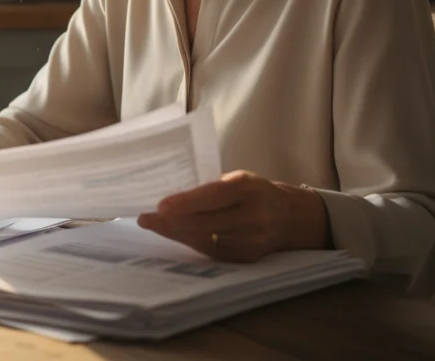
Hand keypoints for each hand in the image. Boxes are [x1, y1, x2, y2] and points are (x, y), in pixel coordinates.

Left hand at [136, 170, 328, 262]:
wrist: (290, 217)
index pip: (213, 196)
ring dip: (176, 233)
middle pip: (206, 222)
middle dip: (171, 222)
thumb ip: (211, 186)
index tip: (160, 206)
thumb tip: (173, 195)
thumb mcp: (237, 178)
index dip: (186, 203)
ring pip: (206, 239)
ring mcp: (252, 239)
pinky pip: (212, 251)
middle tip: (145, 219)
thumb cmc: (254, 191)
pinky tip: (174, 235)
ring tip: (153, 226)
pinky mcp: (248, 256)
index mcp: (248, 188)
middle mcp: (253, 215)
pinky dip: (191, 242)